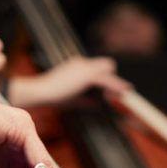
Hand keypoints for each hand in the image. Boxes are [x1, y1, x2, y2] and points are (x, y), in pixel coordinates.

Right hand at [9, 54, 132, 109]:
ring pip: (108, 68)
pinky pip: (106, 79)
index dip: (105, 79)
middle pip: (106, 64)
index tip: (109, 91)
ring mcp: (84, 67)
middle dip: (111, 78)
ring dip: (114, 82)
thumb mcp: (73, 99)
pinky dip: (115, 85)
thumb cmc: (53, 97)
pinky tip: (124, 91)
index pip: (96, 68)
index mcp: (76, 65)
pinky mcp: (86, 75)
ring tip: (123, 92)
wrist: (42, 92)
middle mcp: (82, 63)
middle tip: (117, 92)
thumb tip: (99, 104)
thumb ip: (87, 100)